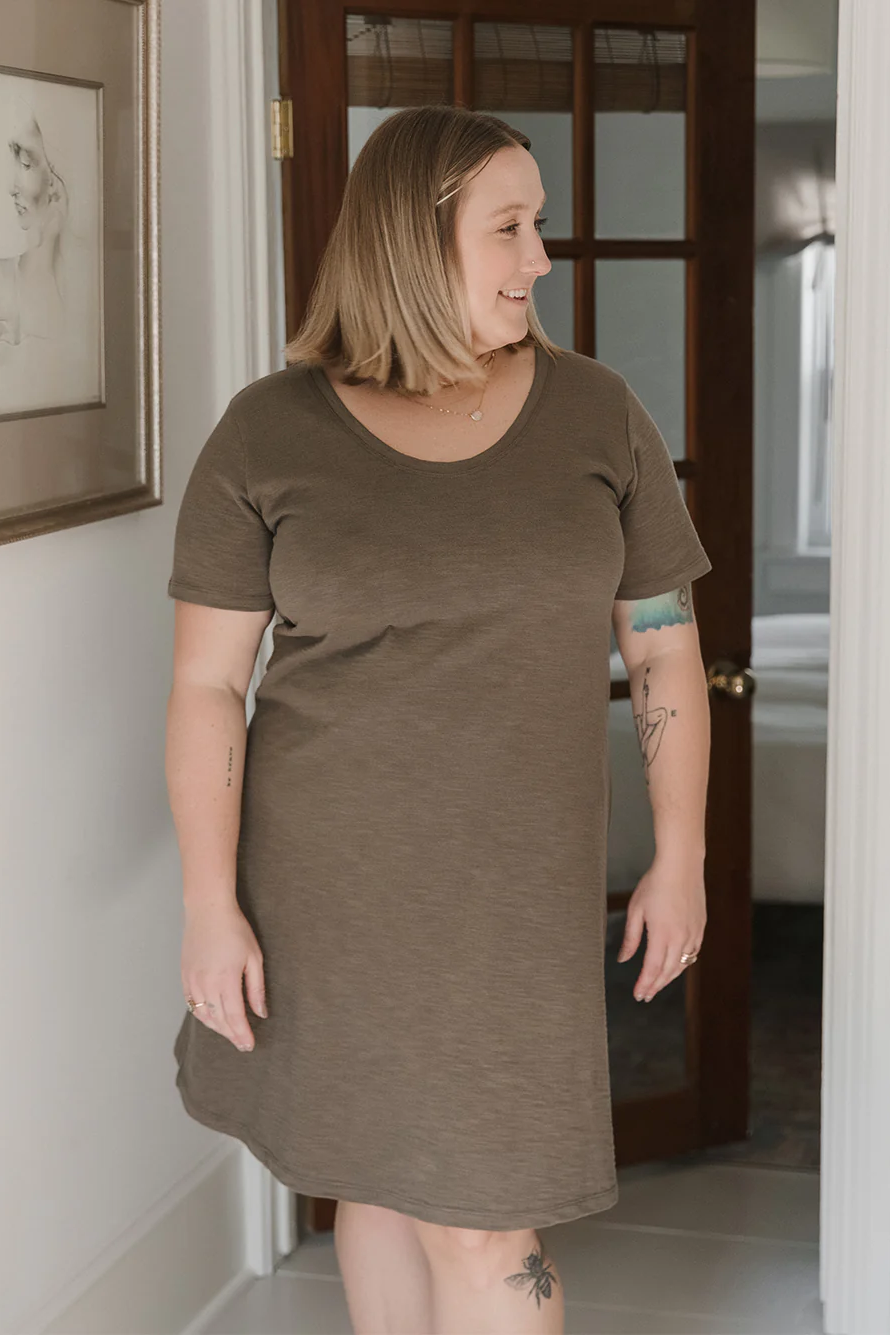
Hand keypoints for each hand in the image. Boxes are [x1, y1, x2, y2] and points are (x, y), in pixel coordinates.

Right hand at [181, 901, 266, 1050]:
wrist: (208, 910)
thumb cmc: (235, 930)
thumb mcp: (254, 958)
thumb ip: (256, 988)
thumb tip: (261, 1013)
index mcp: (225, 979)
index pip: (234, 1016)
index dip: (242, 1034)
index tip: (249, 1045)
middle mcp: (205, 984)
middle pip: (219, 1020)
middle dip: (231, 1035)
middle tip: (242, 1044)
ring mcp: (192, 981)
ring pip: (203, 1015)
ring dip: (217, 1028)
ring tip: (230, 1033)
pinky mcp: (184, 976)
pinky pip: (192, 1004)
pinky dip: (203, 1016)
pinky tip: (212, 1019)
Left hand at [616, 857, 705, 1002]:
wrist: (681, 865)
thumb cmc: (655, 883)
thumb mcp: (636, 910)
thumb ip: (631, 938)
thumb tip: (623, 959)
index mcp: (662, 934)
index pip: (652, 969)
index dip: (644, 985)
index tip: (638, 995)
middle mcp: (681, 938)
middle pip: (668, 972)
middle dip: (655, 986)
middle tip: (645, 995)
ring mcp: (693, 933)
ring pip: (682, 965)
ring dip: (669, 978)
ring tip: (657, 985)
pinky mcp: (700, 927)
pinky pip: (693, 953)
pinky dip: (683, 964)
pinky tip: (675, 966)